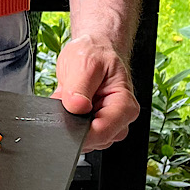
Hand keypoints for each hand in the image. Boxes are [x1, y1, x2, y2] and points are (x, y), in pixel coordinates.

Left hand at [51, 35, 139, 151]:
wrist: (94, 50)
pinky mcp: (93, 126)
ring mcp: (107, 125)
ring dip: (69, 121)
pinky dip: (66, 120)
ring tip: (70, 98)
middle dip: (73, 124)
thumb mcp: (84, 63)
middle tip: (66, 100)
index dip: (79, 130)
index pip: (103, 132)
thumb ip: (78, 87)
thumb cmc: (95, 53)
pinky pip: (75, 133)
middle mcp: (119, 120)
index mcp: (124, 105)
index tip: (65, 118)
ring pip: (83, 139)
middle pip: (94, 139)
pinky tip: (68, 105)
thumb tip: (76, 107)